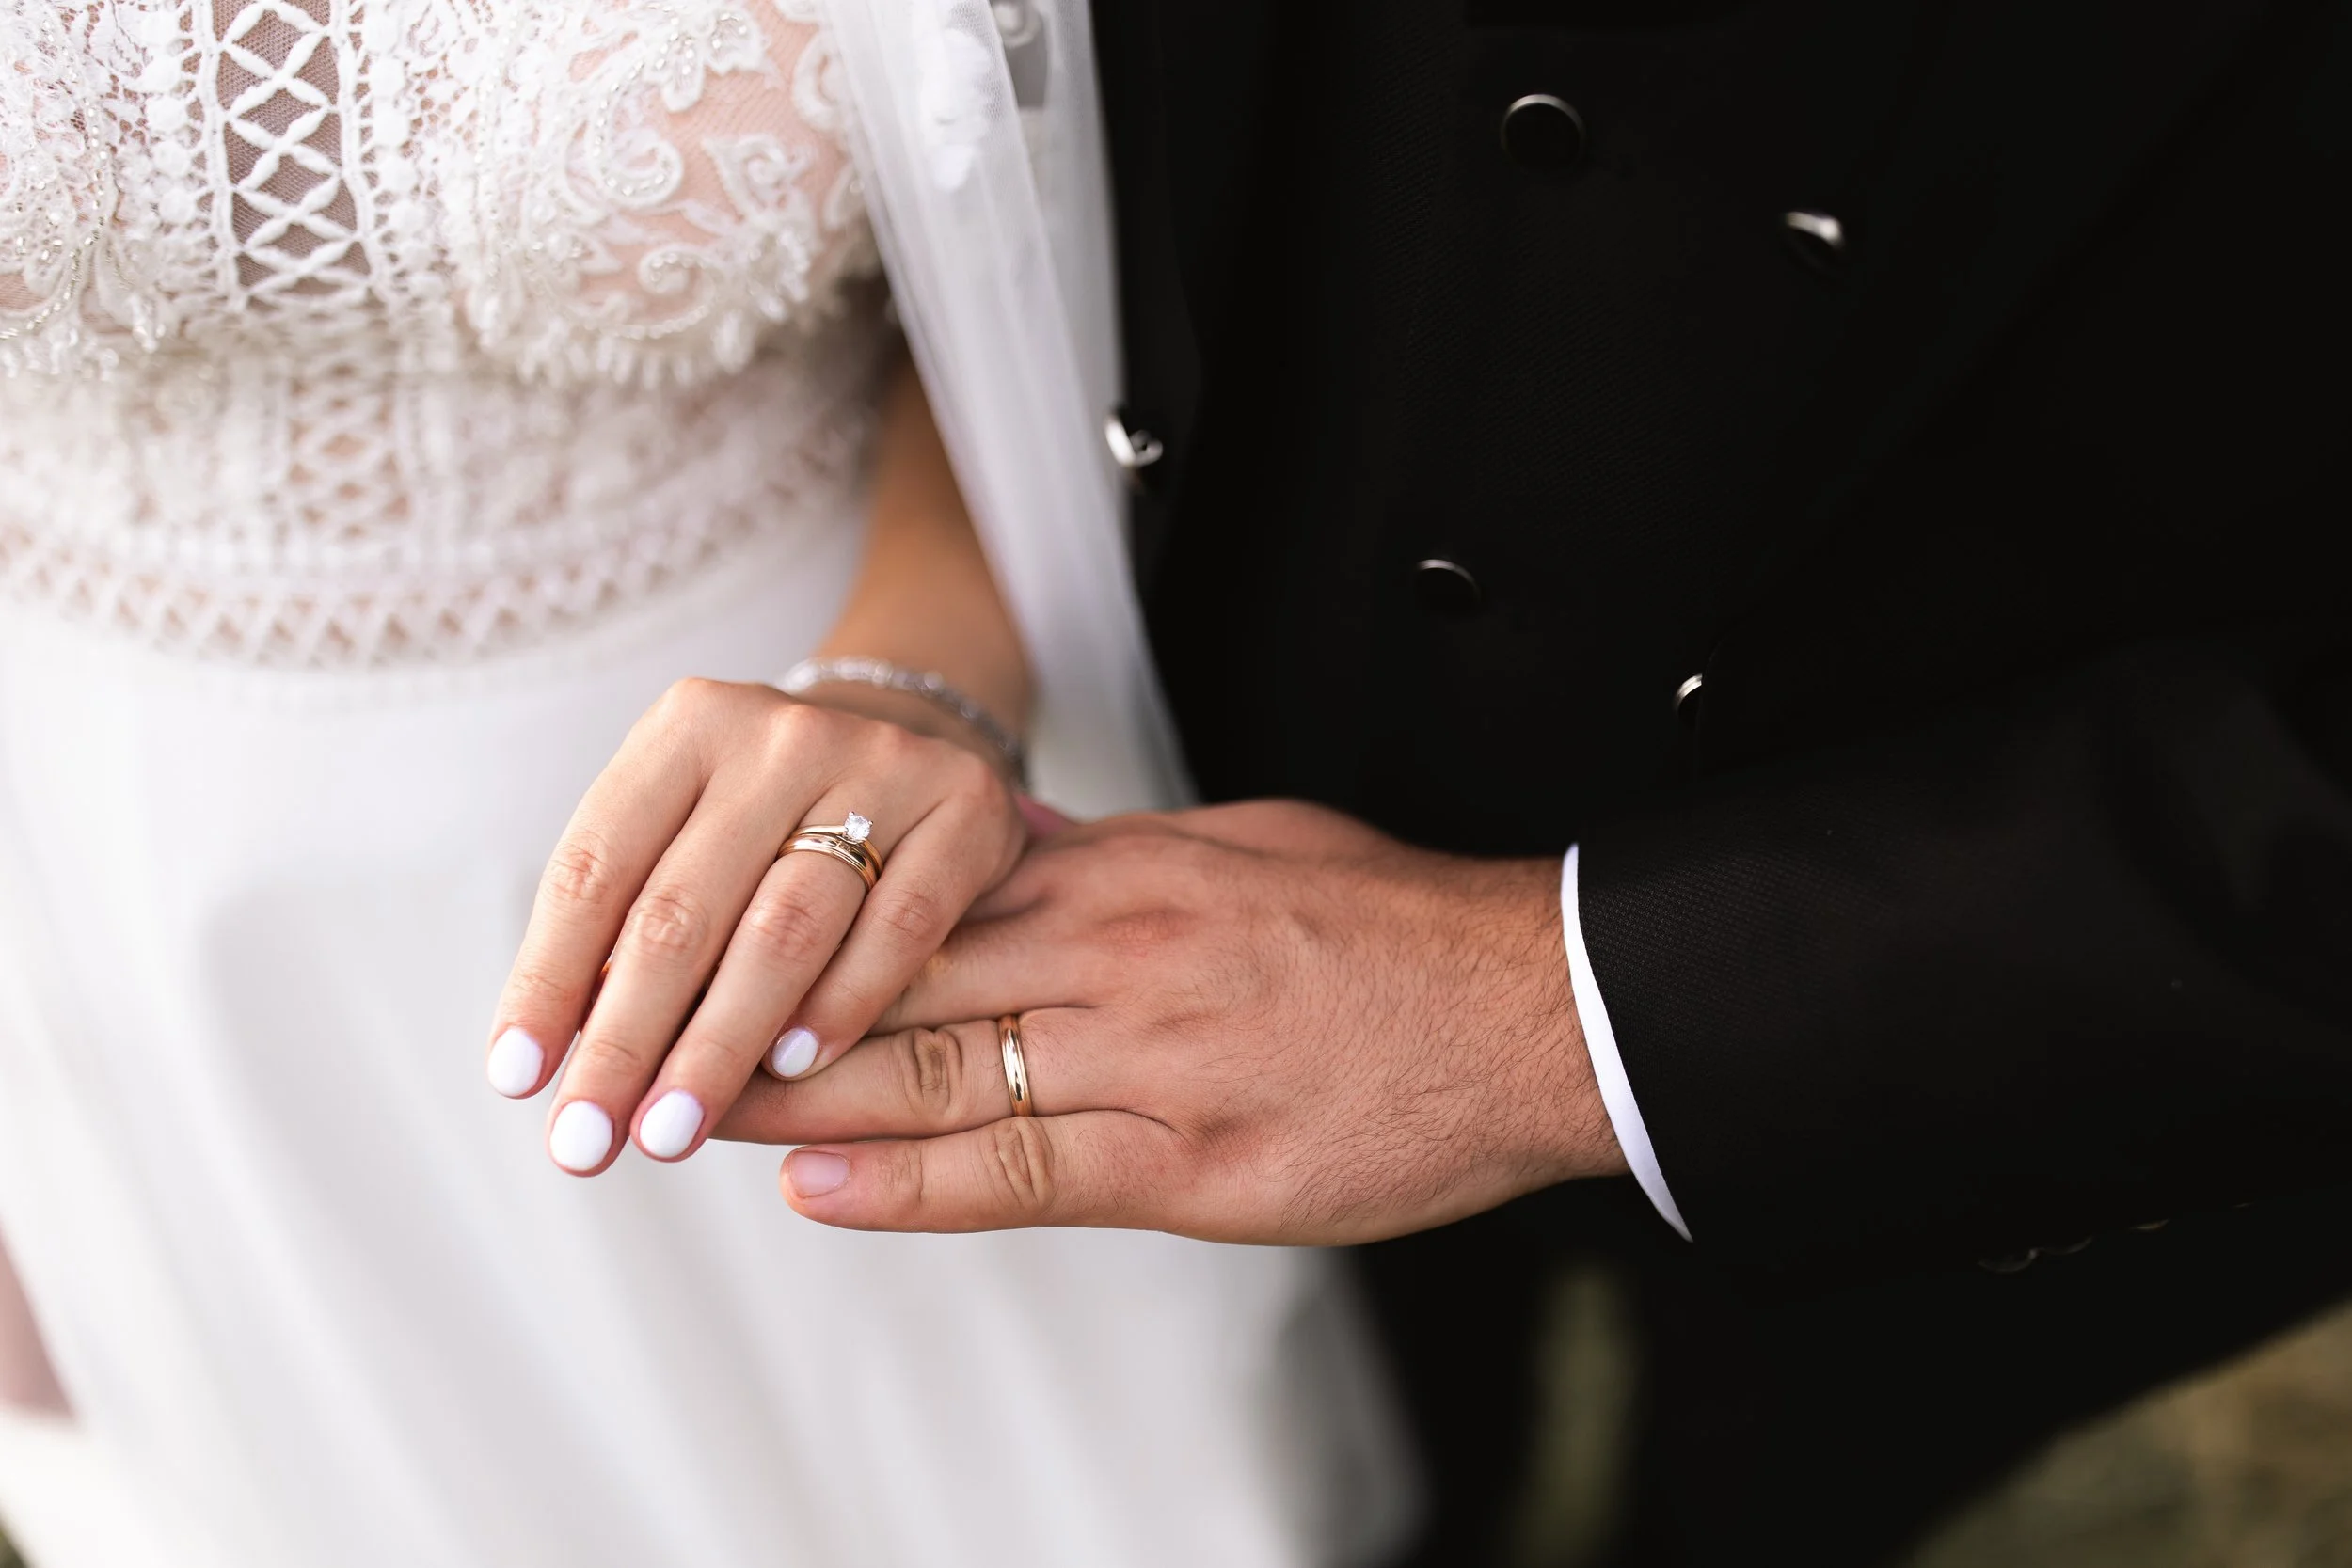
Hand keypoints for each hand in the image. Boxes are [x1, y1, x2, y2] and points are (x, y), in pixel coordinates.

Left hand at [485, 678, 1022, 1173]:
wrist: (918, 746)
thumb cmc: (773, 825)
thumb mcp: (691, 838)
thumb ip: (634, 925)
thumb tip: (564, 1066)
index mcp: (687, 726)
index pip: (595, 867)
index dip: (548, 978)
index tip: (517, 1082)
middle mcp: (779, 732)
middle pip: (682, 909)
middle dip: (625, 1040)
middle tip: (586, 1142)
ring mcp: (880, 763)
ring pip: (784, 926)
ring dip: (718, 1044)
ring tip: (671, 1132)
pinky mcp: (965, 808)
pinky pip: (898, 925)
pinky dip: (842, 1004)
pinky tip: (794, 1070)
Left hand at [716, 801, 1627, 1243]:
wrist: (1527, 1003)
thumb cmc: (1389, 919)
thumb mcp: (1244, 840)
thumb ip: (1115, 849)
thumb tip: (1013, 836)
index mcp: (1125, 872)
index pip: (926, 899)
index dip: (805, 931)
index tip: (716, 944)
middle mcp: (1118, 954)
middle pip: (901, 984)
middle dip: (763, 1017)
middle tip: (651, 1038)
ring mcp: (1153, 1061)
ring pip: (941, 1074)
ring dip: (801, 1102)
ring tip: (689, 1117)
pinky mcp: (1196, 1163)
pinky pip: (1030, 1171)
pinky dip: (917, 1184)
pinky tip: (826, 1193)